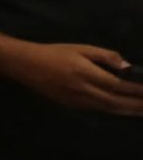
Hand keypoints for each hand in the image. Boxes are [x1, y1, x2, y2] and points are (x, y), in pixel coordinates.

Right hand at [9, 42, 142, 115]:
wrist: (27, 66)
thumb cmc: (55, 53)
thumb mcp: (81, 48)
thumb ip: (105, 56)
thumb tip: (126, 66)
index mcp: (86, 73)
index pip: (118, 84)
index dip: (137, 89)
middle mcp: (83, 90)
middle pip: (116, 101)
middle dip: (136, 104)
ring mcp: (77, 101)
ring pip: (108, 108)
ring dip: (128, 111)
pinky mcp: (72, 105)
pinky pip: (98, 109)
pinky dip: (114, 111)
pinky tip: (124, 111)